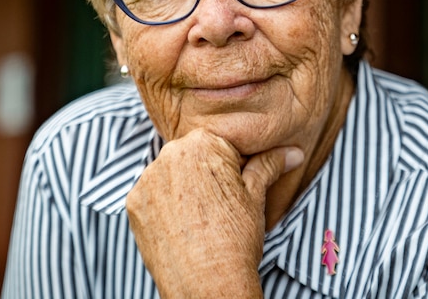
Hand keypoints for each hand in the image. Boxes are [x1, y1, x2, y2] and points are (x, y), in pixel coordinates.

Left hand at [126, 128, 303, 297]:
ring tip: (202, 216)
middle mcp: (168, 154)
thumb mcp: (256, 195)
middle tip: (221, 204)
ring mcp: (146, 180)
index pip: (222, 144)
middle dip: (207, 174)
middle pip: (193, 156)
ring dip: (184, 188)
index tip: (237, 187)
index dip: (234, 166)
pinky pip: (153, 195)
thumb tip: (293, 152)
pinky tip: (182, 225)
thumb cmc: (236, 239)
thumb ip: (269, 164)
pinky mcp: (134, 204)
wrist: (208, 285)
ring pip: (171, 174)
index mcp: (202, 143)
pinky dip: (165, 206)